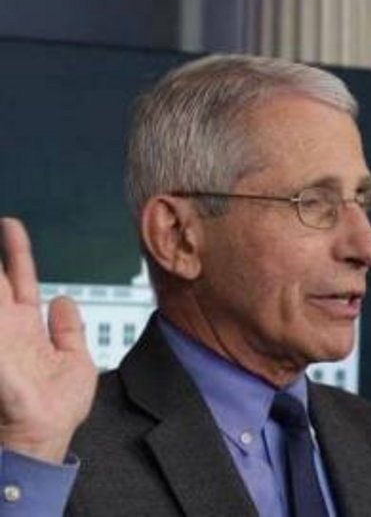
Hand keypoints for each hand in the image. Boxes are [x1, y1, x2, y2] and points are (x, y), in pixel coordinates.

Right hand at [0, 217, 96, 462]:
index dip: (16, 252)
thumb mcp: (74, 359)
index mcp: (26, 327)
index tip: (10, 224)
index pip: (18, 278)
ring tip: (2, 233)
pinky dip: (1, 302)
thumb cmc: (56, 408)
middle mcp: (6, 327)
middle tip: (3, 221)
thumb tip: (66, 300)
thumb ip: (68, 328)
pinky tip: (4, 298)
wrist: (45, 438)